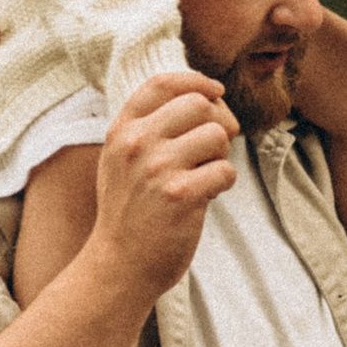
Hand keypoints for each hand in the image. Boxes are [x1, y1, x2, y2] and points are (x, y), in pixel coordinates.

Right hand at [85, 70, 237, 297]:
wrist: (120, 265)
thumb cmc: (131, 211)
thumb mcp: (122, 161)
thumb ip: (150, 128)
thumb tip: (207, 97)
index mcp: (122, 131)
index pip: (161, 84)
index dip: (196, 81)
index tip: (215, 90)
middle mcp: (136, 143)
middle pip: (200, 105)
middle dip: (217, 124)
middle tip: (212, 150)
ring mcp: (157, 168)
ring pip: (217, 135)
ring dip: (220, 156)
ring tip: (203, 177)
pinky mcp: (180, 195)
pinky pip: (226, 170)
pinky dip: (224, 183)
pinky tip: (206, 197)